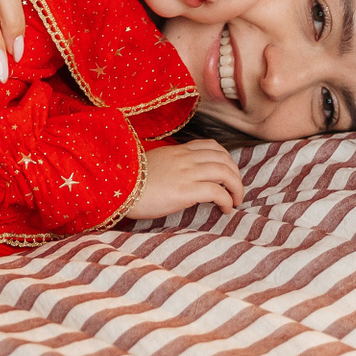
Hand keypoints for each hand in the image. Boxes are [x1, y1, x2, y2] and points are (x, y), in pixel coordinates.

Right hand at [123, 140, 244, 218]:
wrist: (119, 188)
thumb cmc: (133, 181)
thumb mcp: (156, 166)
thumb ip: (173, 166)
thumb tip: (185, 178)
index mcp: (178, 151)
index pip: (212, 146)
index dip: (227, 159)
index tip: (227, 174)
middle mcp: (186, 159)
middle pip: (225, 158)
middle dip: (236, 175)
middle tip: (236, 190)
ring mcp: (187, 173)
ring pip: (225, 172)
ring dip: (237, 187)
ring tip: (235, 200)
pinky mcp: (186, 191)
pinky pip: (217, 192)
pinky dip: (227, 200)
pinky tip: (225, 209)